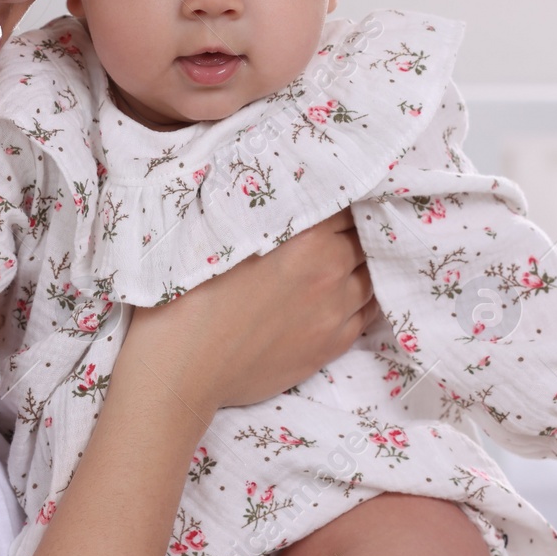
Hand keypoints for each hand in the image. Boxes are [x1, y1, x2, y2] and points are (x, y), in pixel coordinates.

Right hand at [123, 208, 376, 411]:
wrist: (184, 366)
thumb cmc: (191, 295)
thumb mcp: (222, 233)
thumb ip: (263, 210)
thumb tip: (280, 189)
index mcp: (306, 235)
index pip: (347, 203)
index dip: (342, 196)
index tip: (333, 198)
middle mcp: (330, 269)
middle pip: (365, 238)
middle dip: (355, 230)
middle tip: (339, 227)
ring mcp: (336, 310)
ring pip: (372, 276)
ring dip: (362, 265)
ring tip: (345, 260)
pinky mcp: (332, 345)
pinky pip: (367, 314)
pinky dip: (362, 300)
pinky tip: (347, 294)